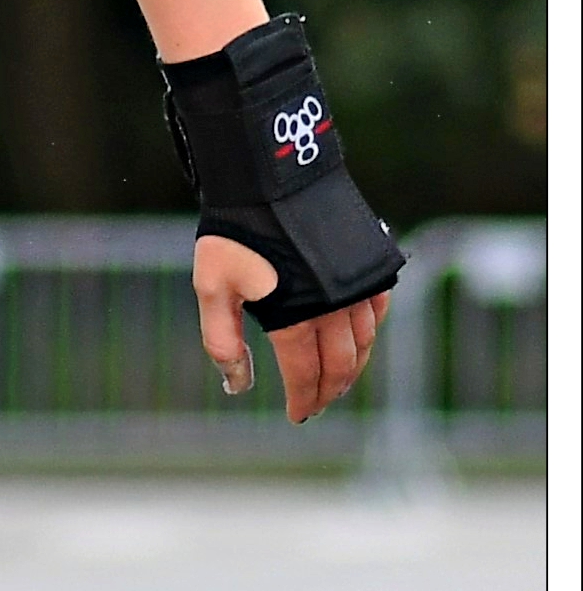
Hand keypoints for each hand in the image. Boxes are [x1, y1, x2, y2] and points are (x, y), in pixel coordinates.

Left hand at [193, 237, 388, 424]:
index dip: (302, 400)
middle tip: (318, 405)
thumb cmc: (235, 231)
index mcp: (296, 317)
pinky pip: (378, 311)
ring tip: (335, 380)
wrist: (273, 174)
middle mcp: (335, 306)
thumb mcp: (213, 288)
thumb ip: (222, 342)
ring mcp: (359, 284)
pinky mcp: (373, 262)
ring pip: (364, 342)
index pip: (305, 375)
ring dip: (351, 367)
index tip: (296, 416)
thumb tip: (237, 388)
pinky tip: (357, 340)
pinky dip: (369, 333)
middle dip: (329, 391)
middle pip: (340, 365)